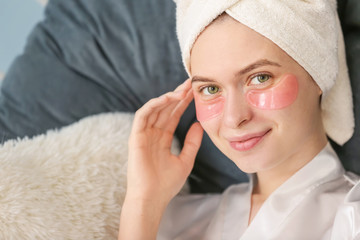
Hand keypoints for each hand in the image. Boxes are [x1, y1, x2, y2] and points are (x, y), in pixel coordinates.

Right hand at [126, 79, 203, 204]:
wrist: (152, 198)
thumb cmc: (167, 184)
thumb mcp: (186, 160)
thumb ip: (192, 143)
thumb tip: (199, 125)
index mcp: (162, 139)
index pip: (173, 116)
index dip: (183, 104)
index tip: (194, 93)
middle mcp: (152, 134)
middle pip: (165, 109)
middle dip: (177, 96)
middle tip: (190, 83)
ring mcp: (143, 134)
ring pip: (155, 109)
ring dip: (167, 97)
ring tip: (182, 90)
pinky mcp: (135, 136)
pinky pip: (143, 115)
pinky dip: (154, 104)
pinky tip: (168, 98)